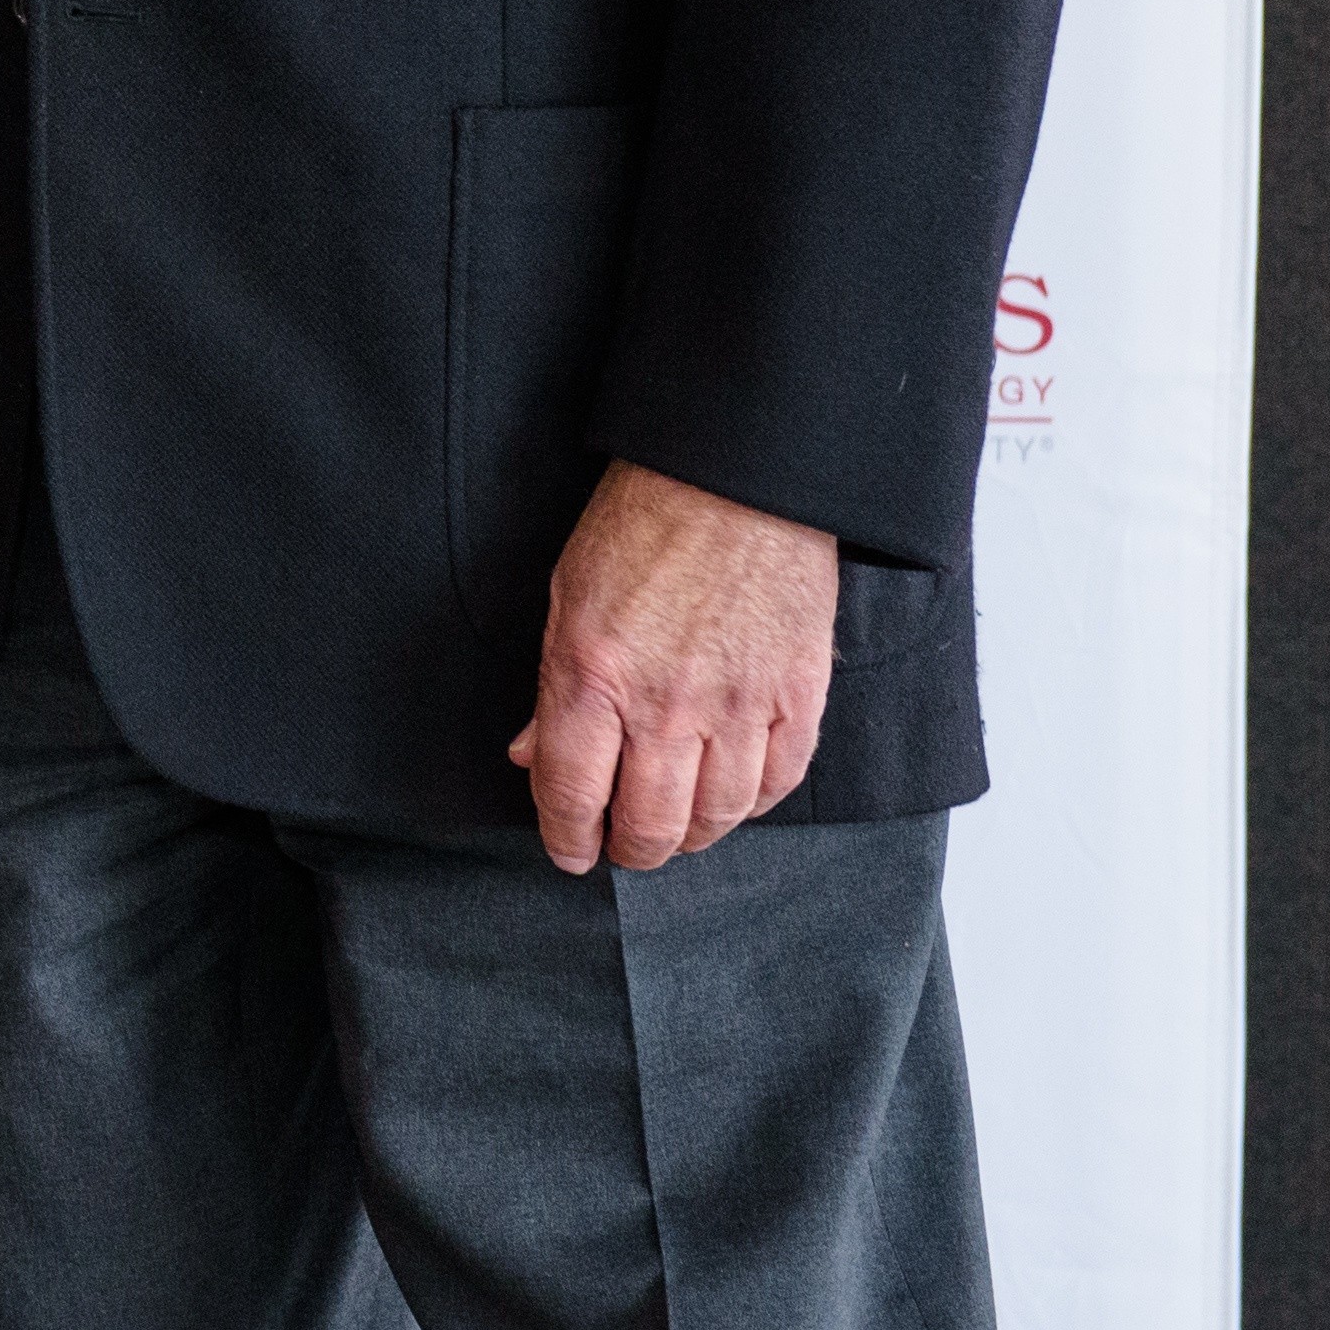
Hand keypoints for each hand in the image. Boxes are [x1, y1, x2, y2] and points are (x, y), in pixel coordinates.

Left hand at [508, 459, 840, 872]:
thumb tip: (531, 754)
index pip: (570, 791)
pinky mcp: (798, 696)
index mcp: (592, 674)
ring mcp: (738, 704)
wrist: (737, 479)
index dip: (565, 835)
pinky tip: (731, 799)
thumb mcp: (566, 596)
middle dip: (629, 849)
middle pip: (648, 823)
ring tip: (674, 831)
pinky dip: (752, 804)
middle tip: (621, 846)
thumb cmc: (642, 525)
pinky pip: (779, 783)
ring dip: (691, 837)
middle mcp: (664, 703)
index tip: (567, 850)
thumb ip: (552, 688)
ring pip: (717, 816)